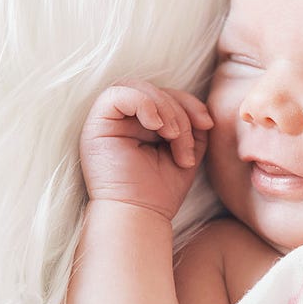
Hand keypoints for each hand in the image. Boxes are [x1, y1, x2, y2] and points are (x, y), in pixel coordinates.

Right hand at [79, 79, 213, 219]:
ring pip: (138, 88)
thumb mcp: (187, 150)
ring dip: (164, 109)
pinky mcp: (96, 125)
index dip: (189, 103)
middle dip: (178, 108)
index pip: (165, 94)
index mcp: (141, 124)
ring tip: (172, 137)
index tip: (206, 124)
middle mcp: (122, 120)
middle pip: (154, 90)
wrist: (141, 214)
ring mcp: (107, 122)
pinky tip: (156, 127)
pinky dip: (142, 104)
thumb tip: (202, 112)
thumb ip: (192, 124)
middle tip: (183, 138)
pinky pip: (116, 95)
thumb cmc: (160, 190)